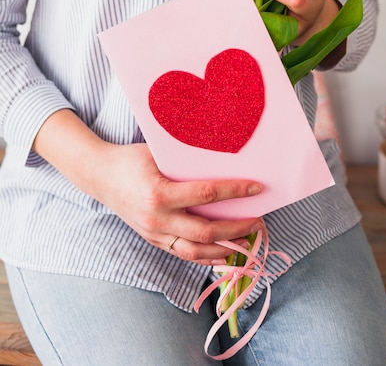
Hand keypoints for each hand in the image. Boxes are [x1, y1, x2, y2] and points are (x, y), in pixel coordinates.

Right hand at [91, 141, 262, 265]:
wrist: (99, 176)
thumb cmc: (130, 159)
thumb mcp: (158, 153)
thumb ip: (186, 160)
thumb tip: (222, 158)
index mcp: (159, 193)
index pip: (205, 195)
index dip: (234, 192)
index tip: (256, 188)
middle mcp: (157, 219)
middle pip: (206, 230)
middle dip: (237, 227)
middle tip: (260, 220)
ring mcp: (154, 234)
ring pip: (196, 251)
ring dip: (226, 248)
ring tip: (248, 240)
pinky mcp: (153, 240)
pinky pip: (183, 254)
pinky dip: (206, 256)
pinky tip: (224, 252)